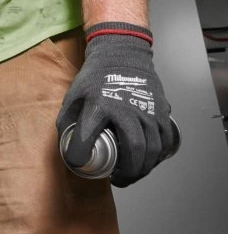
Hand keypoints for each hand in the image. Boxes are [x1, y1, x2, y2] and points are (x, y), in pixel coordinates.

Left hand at [56, 22, 175, 187]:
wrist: (121, 54)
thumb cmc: (95, 76)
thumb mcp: (73, 95)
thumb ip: (68, 122)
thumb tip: (67, 147)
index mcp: (99, 105)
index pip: (87, 136)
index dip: (81, 154)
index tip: (80, 163)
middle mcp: (127, 110)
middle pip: (135, 151)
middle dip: (128, 173)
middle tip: (118, 179)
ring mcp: (148, 111)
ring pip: (154, 150)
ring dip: (143, 168)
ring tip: (131, 173)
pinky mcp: (161, 112)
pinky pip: (166, 142)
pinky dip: (158, 157)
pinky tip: (148, 160)